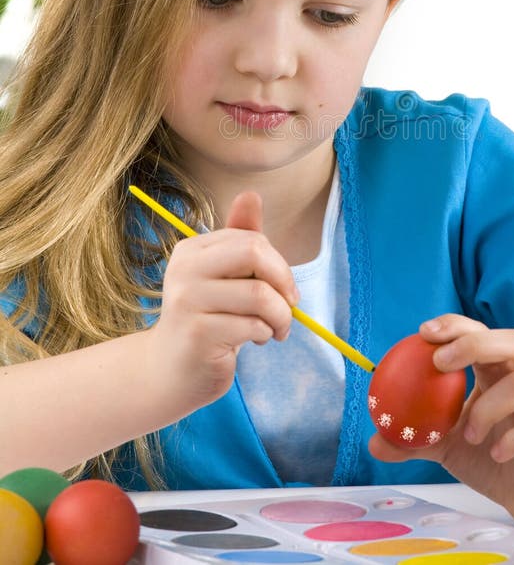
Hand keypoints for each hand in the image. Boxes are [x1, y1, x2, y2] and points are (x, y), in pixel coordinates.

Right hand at [145, 192, 297, 415]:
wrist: (170, 372)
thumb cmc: (207, 318)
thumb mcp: (224, 276)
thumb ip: (240, 238)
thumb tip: (251, 194)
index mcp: (191, 250)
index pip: (252, 239)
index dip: (278, 265)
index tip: (283, 289)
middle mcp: (184, 270)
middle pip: (254, 253)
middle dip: (284, 281)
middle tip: (290, 306)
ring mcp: (187, 302)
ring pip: (260, 295)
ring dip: (281, 317)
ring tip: (276, 329)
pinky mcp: (198, 335)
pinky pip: (253, 326)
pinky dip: (265, 334)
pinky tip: (255, 341)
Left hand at [368, 314, 513, 530]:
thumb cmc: (492, 460)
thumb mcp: (446, 446)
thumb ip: (414, 439)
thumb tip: (374, 440)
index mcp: (497, 374)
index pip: (480, 334)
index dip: (455, 326)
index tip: (423, 332)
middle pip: (511, 341)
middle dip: (474, 343)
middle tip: (439, 362)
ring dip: (489, 405)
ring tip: (469, 432)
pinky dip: (513, 438)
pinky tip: (495, 453)